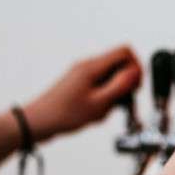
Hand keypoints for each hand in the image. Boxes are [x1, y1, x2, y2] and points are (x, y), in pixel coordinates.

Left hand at [23, 45, 141, 141]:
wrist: (38, 122)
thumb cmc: (63, 114)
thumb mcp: (98, 103)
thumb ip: (119, 86)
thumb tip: (135, 72)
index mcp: (92, 67)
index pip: (125, 52)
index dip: (136, 68)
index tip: (135, 87)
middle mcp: (88, 66)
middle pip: (120, 65)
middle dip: (126, 85)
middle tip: (122, 102)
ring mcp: (84, 74)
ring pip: (112, 78)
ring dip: (115, 95)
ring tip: (105, 110)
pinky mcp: (81, 84)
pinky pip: (102, 86)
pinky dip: (105, 99)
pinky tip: (97, 112)